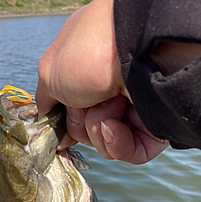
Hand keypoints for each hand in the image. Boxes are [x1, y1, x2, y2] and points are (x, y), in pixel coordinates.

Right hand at [35, 0, 168, 163]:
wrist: (135, 49)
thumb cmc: (89, 52)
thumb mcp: (50, 74)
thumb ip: (45, 101)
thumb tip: (48, 124)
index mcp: (88, 70)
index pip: (71, 109)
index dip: (64, 121)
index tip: (58, 126)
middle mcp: (111, 87)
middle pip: (86, 129)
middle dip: (81, 122)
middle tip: (87, 101)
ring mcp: (134, 106)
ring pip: (106, 143)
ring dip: (98, 129)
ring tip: (109, 104)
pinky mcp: (155, 125)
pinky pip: (131, 152)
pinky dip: (117, 145)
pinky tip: (114, 127)